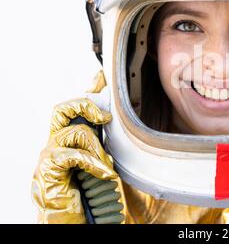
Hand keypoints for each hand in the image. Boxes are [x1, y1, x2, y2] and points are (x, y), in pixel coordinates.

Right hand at [32, 98, 122, 223]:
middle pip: (62, 109)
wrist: (67, 218)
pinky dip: (92, 162)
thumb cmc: (82, 192)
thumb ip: (102, 144)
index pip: (73, 109)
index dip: (87, 91)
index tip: (100, 76)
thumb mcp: (97, 163)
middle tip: (104, 118)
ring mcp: (49, 155)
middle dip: (84, 105)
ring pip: (74, 131)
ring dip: (97, 147)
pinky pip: (71, 154)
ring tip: (105, 164)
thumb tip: (115, 127)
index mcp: (67, 140)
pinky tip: (103, 172)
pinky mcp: (48, 169)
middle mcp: (55, 143)